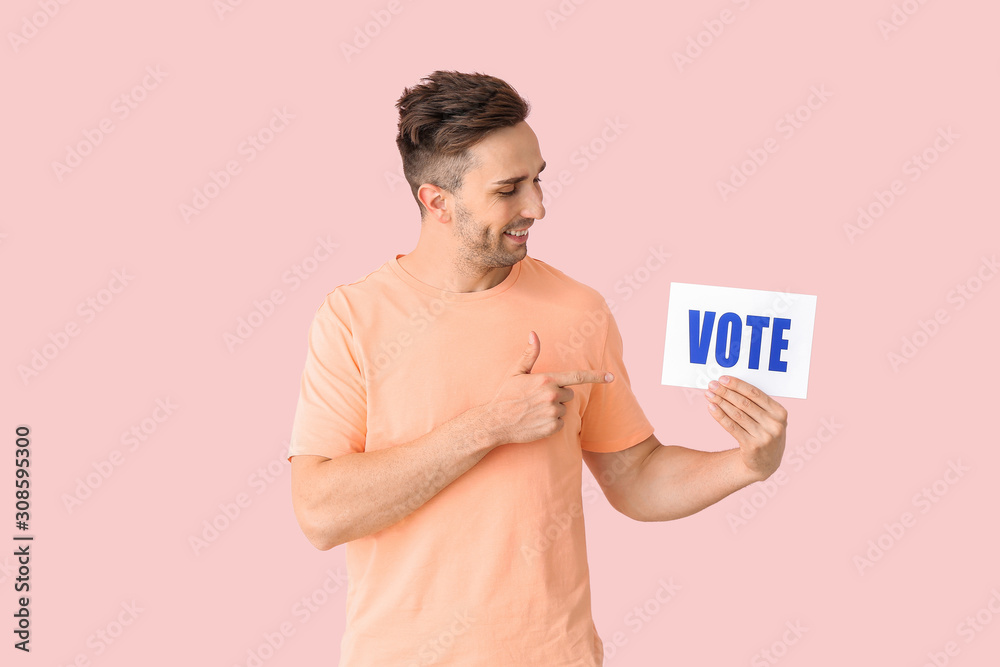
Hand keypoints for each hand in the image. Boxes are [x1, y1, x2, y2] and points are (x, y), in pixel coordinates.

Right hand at [488, 331, 612, 444]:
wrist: (495, 422)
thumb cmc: (505, 395)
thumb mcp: (516, 372)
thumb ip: (529, 354)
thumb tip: (533, 334)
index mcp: (546, 379)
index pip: (577, 377)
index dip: (596, 376)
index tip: (611, 377)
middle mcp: (552, 395)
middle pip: (569, 394)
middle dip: (558, 395)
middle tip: (538, 398)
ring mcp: (552, 412)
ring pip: (564, 409)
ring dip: (553, 410)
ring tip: (534, 410)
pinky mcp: (551, 427)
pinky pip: (559, 423)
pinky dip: (550, 423)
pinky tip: (535, 421)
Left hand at [704, 375, 786, 480]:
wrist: (765, 464)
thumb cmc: (764, 433)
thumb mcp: (769, 419)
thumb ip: (757, 404)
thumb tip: (729, 385)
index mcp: (780, 413)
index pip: (756, 394)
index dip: (738, 385)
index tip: (723, 379)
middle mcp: (774, 424)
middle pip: (745, 403)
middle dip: (726, 392)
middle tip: (712, 385)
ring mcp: (764, 437)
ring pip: (737, 414)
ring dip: (720, 402)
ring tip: (709, 394)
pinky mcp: (752, 446)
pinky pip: (732, 428)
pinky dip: (720, 416)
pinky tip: (711, 408)